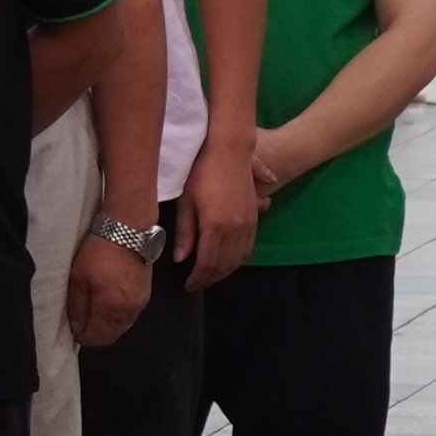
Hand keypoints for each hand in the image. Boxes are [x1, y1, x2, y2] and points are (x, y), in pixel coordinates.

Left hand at [66, 230, 152, 346]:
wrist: (128, 230)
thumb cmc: (99, 252)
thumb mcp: (78, 279)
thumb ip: (77, 308)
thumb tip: (77, 327)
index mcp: (111, 309)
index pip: (97, 339)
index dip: (82, 336)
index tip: (74, 326)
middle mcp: (130, 311)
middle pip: (111, 336)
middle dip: (96, 333)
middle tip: (83, 319)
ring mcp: (141, 303)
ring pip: (122, 326)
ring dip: (108, 324)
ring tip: (95, 308)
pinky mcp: (146, 294)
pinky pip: (130, 315)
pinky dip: (118, 314)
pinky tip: (109, 301)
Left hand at [178, 138, 260, 285]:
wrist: (229, 149)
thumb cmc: (201, 171)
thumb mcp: (186, 202)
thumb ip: (185, 233)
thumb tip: (180, 259)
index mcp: (216, 226)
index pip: (207, 263)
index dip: (197, 278)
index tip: (188, 286)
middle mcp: (236, 229)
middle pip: (224, 265)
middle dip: (210, 278)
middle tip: (197, 284)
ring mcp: (249, 223)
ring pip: (239, 258)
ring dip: (225, 271)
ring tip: (210, 275)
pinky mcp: (255, 217)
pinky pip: (248, 247)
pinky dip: (238, 259)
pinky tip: (228, 260)